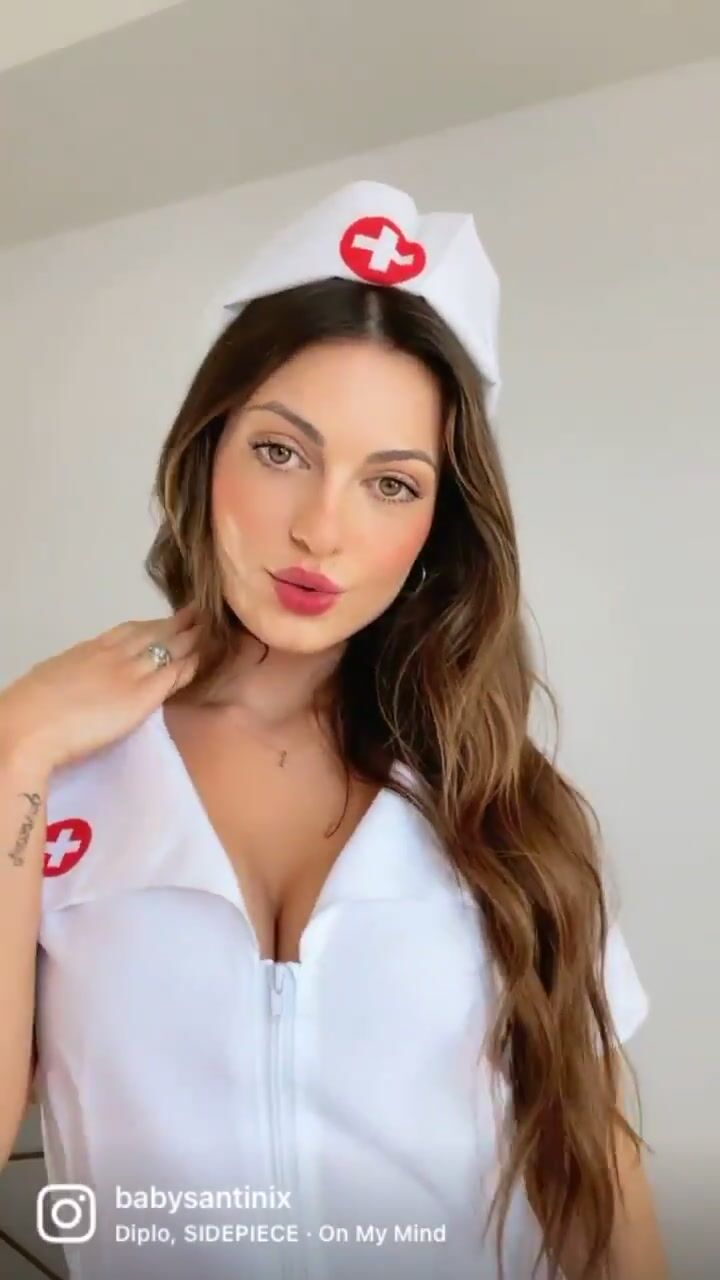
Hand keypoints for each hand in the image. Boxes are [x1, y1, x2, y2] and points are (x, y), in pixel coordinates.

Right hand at [0, 603, 200, 773]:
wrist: (30, 726)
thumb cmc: (30, 709)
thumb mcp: (51, 678)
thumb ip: (70, 675)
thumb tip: (73, 681)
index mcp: (89, 650)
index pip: (128, 631)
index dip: (151, 625)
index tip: (164, 621)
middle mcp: (113, 654)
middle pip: (154, 632)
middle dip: (179, 622)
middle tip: (199, 613)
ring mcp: (130, 672)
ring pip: (170, 648)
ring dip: (193, 638)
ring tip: (211, 629)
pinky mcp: (143, 696)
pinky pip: (174, 675)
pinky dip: (191, 665)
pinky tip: (203, 660)